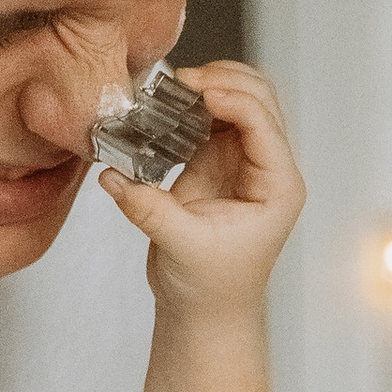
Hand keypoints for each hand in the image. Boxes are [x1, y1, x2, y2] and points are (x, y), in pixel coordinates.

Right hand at [98, 62, 304, 315]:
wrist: (206, 311)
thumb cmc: (210, 287)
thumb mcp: (180, 247)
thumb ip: (148, 209)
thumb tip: (113, 175)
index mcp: (277, 188)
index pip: (263, 124)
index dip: (232, 99)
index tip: (196, 91)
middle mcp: (268, 169)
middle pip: (260, 99)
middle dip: (223, 80)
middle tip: (181, 81)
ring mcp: (244, 161)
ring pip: (239, 100)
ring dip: (209, 86)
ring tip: (172, 88)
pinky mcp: (218, 161)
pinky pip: (212, 116)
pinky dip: (192, 104)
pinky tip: (167, 106)